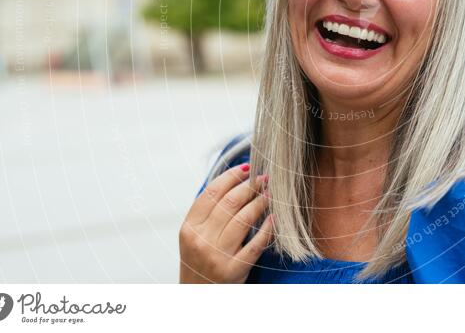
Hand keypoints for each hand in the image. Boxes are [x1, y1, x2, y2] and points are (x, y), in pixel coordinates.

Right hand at [179, 164, 271, 282]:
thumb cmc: (200, 262)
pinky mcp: (233, 270)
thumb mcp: (194, 237)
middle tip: (265, 178)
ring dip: (261, 202)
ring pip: (243, 219)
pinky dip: (267, 229)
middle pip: (230, 202)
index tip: (247, 168)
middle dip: (250, 186)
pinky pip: (255, 244)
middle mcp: (200, 241)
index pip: (212, 192)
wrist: (198, 298)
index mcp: (189, 228)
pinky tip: (275, 218)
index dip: (232, 176)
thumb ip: (208, 213)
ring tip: (271, 194)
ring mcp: (216, 256)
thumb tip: (235, 180)